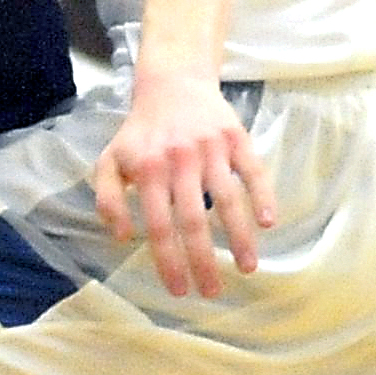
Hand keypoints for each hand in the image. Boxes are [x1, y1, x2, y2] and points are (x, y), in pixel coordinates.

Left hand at [92, 66, 274, 297]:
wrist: (172, 83)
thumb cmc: (141, 132)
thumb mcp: (110, 160)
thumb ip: (106, 198)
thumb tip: (122, 236)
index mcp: (148, 170)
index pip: (160, 226)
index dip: (170, 262)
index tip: (180, 291)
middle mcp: (180, 161)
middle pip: (194, 220)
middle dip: (204, 261)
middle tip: (213, 292)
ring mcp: (211, 149)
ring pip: (228, 199)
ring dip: (239, 238)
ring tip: (247, 268)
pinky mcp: (236, 138)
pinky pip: (253, 171)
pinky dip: (263, 197)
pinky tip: (269, 224)